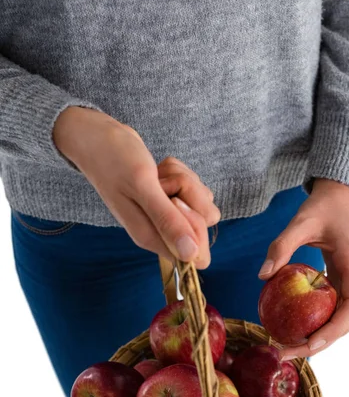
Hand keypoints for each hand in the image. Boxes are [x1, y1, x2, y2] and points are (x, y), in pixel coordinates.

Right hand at [53, 107, 219, 267]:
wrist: (97, 139)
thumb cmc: (114, 160)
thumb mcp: (143, 186)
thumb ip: (167, 221)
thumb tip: (191, 257)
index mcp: (152, 237)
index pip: (195, 254)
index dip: (196, 226)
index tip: (176, 201)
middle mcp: (160, 231)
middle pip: (204, 223)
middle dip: (190, 195)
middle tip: (162, 183)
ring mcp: (165, 215)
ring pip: (201, 202)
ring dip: (184, 180)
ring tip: (156, 174)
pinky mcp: (168, 200)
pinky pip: (193, 189)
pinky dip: (180, 173)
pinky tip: (158, 170)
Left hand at [258, 179, 348, 358]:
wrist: (339, 196)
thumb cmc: (322, 207)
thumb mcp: (300, 222)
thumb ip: (281, 246)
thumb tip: (262, 275)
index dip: (333, 330)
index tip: (310, 344)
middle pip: (345, 321)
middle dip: (320, 342)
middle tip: (287, 353)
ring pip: (341, 318)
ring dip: (318, 336)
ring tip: (288, 348)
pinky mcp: (345, 282)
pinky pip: (334, 308)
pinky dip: (317, 322)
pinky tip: (294, 328)